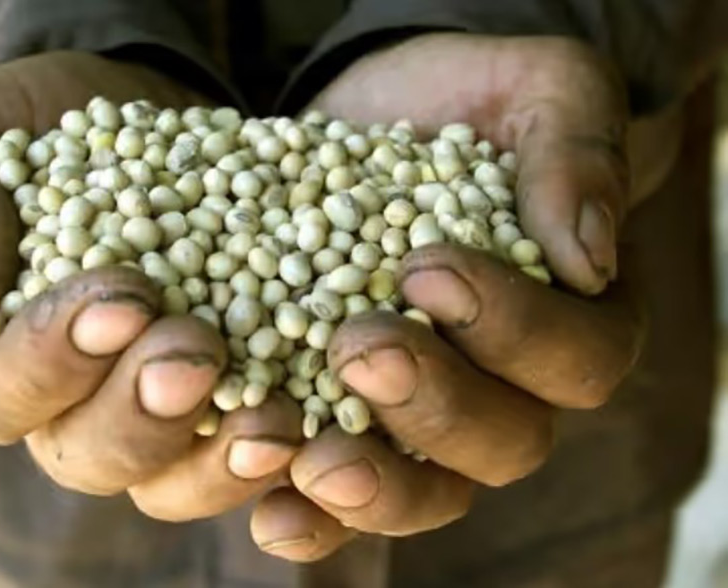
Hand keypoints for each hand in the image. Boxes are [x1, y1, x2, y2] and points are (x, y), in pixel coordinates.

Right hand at [0, 51, 300, 518]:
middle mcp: (69, 403)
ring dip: (218, 459)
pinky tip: (319, 420)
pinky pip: (244, 451)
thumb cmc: (46, 125)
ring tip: (270, 419)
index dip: (50, 359)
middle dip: (142, 412)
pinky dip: (278, 448)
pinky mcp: (224, 399)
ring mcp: (152, 412)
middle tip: (194, 356)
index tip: (119, 300)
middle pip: (89, 453)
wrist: (147, 121)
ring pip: (170, 481)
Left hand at [249, 35, 675, 560]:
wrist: (380, 117)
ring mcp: (422, 421)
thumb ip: (574, 152)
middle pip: (502, 444)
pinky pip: (340, 498)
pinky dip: (309, 514)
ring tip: (308, 458)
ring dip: (369, 485)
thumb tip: (586, 258)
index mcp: (572, 322)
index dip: (511, 329)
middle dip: (432, 404)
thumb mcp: (537, 91)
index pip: (576, 359)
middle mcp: (506, 390)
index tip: (427, 267)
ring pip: (425, 493)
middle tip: (359, 349)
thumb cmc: (470, 103)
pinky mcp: (344, 423)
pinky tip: (269, 506)